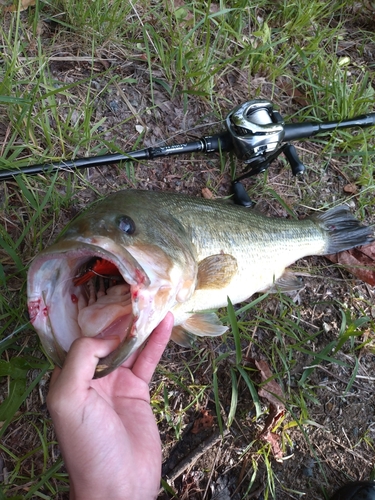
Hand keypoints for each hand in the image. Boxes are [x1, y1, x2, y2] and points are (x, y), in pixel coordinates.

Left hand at [47, 313, 173, 499]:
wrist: (119, 484)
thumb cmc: (88, 446)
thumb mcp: (69, 398)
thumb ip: (81, 358)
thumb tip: (107, 335)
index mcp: (69, 376)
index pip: (81, 338)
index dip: (95, 318)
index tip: (111, 295)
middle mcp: (91, 375)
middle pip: (108, 338)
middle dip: (121, 316)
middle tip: (138, 292)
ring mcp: (116, 381)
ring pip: (130, 345)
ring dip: (142, 325)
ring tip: (155, 301)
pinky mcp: (138, 389)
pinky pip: (148, 359)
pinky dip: (157, 341)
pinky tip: (167, 323)